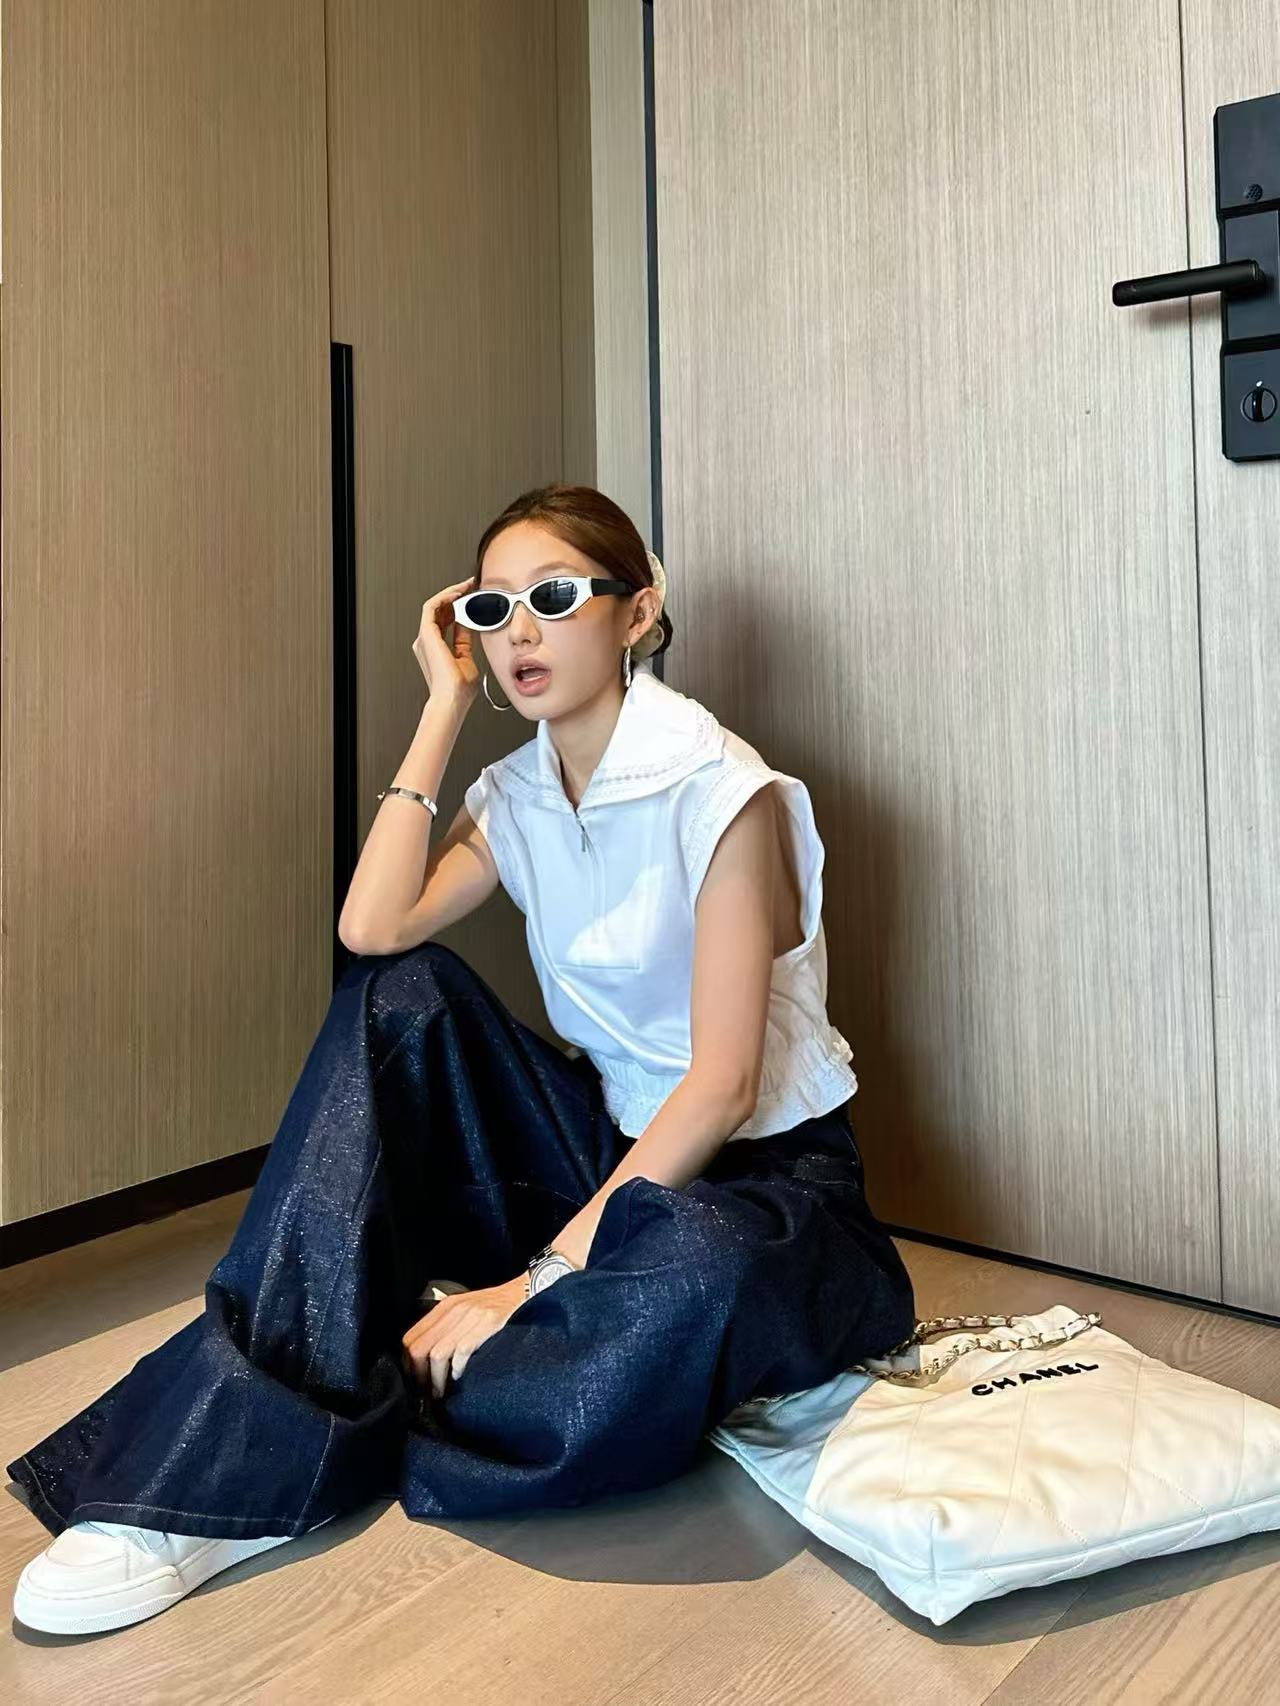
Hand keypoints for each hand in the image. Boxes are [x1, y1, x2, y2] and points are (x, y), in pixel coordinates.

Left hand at [401, 1275, 526, 1398]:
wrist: (522, 1293)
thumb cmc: (493, 1306)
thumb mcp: (465, 1309)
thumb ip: (446, 1326)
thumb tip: (427, 1357)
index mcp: (445, 1307)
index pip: (411, 1337)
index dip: (408, 1363)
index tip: (414, 1379)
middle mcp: (454, 1310)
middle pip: (419, 1348)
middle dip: (419, 1375)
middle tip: (424, 1390)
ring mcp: (469, 1317)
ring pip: (437, 1354)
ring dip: (436, 1379)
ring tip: (440, 1391)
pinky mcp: (486, 1324)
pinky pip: (461, 1352)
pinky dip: (457, 1370)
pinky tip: (460, 1376)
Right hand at [412, 575, 480, 706]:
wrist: (451, 698)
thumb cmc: (458, 689)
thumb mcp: (466, 658)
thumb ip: (465, 641)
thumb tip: (468, 625)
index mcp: (435, 649)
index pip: (447, 621)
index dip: (459, 608)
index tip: (472, 599)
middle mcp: (427, 642)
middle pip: (440, 611)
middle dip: (455, 596)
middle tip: (469, 586)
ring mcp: (425, 637)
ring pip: (435, 606)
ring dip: (450, 593)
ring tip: (464, 586)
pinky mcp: (426, 633)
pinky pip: (431, 606)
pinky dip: (444, 597)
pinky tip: (457, 592)